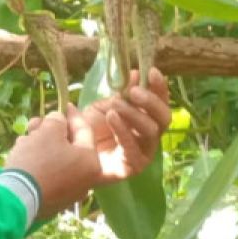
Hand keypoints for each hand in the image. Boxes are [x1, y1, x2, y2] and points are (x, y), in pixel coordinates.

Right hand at [5, 104, 99, 218]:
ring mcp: (69, 194)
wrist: (16, 197)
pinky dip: (39, 163)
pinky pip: (49, 175)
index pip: (84, 131)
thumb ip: (57, 121)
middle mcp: (85, 181)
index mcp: (91, 163)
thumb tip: (58, 121)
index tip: (64, 105)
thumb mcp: (48, 131)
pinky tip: (23, 154)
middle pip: (69, 146)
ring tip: (24, 138)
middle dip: (51, 132)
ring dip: (42, 146)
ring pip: (57, 160)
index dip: (72, 115)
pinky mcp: (52, 202)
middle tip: (35, 124)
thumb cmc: (38, 159)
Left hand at [81, 67, 170, 183]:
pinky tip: (112, 118)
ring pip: (152, 131)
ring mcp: (145, 152)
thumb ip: (123, 92)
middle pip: (164, 117)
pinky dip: (123, 130)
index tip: (151, 71)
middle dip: (151, 101)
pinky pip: (133, 148)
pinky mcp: (134, 167)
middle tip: (133, 91)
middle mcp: (151, 134)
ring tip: (115, 105)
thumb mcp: (106, 105)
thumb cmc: (92, 129)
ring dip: (134, 114)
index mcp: (148, 117)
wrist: (73, 152)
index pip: (162, 101)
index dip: (160, 87)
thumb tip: (137, 73)